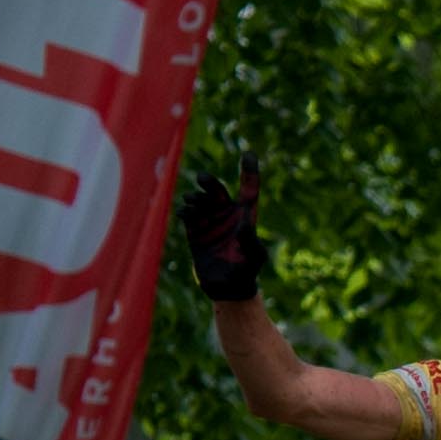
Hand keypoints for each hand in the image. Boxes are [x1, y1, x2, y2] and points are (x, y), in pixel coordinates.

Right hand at [179, 153, 267, 300]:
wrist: (227, 285)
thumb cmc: (246, 270)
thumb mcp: (254, 256)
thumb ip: (250, 240)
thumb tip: (244, 226)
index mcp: (245, 215)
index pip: (248, 188)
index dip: (249, 171)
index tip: (249, 153)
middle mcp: (226, 213)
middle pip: (218, 190)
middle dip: (209, 182)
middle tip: (202, 179)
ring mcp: (209, 220)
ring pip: (200, 199)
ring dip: (195, 197)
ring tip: (193, 201)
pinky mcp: (194, 229)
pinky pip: (187, 213)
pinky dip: (186, 210)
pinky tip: (186, 213)